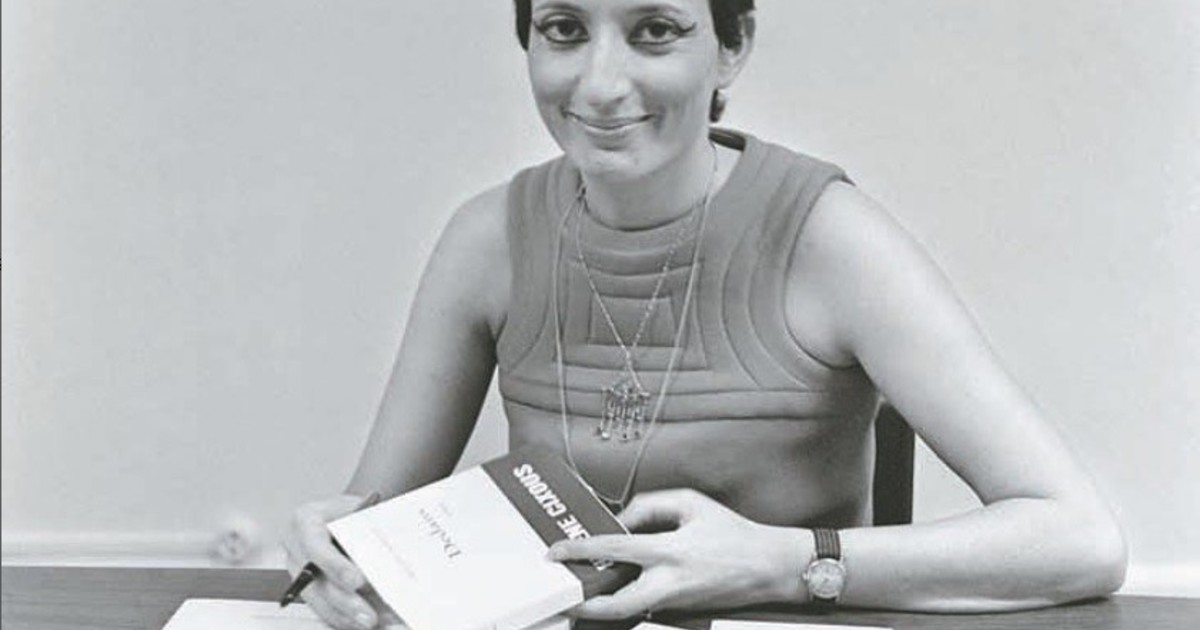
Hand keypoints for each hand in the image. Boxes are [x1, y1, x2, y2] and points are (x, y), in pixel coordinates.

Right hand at [282, 494, 380, 628]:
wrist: (348, 514)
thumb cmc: (355, 510)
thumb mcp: (362, 509)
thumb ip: (369, 530)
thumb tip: (388, 559)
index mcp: (305, 520)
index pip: (316, 545)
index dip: (336, 566)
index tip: (358, 581)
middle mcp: (297, 548)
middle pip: (315, 581)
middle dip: (344, 601)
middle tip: (369, 615)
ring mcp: (299, 571)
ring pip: (317, 601)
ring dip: (345, 616)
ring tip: (370, 622)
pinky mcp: (308, 589)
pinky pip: (323, 609)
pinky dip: (345, 619)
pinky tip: (362, 623)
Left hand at [547, 488, 808, 619]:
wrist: (769, 567)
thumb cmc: (734, 534)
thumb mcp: (691, 503)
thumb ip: (649, 506)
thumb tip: (622, 521)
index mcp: (670, 552)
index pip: (613, 550)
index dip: (579, 550)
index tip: (557, 551)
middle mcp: (669, 583)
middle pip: (616, 606)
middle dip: (584, 606)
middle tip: (565, 595)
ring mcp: (675, 601)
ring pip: (628, 610)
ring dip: (602, 603)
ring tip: (584, 588)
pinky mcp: (680, 610)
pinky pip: (646, 604)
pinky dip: (626, 596)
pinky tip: (617, 583)